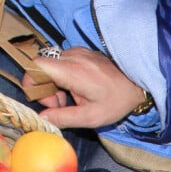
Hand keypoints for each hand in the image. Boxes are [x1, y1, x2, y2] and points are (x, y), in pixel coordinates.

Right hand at [23, 47, 146, 128]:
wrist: (139, 84)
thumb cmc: (117, 101)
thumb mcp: (90, 117)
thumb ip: (63, 117)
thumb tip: (42, 118)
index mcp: (73, 71)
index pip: (36, 65)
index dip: (31, 83)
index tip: (42, 100)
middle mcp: (73, 56)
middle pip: (41, 69)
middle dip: (44, 90)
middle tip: (60, 105)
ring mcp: (77, 53)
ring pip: (50, 68)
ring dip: (54, 86)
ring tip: (70, 100)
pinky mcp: (81, 53)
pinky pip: (61, 65)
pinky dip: (62, 80)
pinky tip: (76, 90)